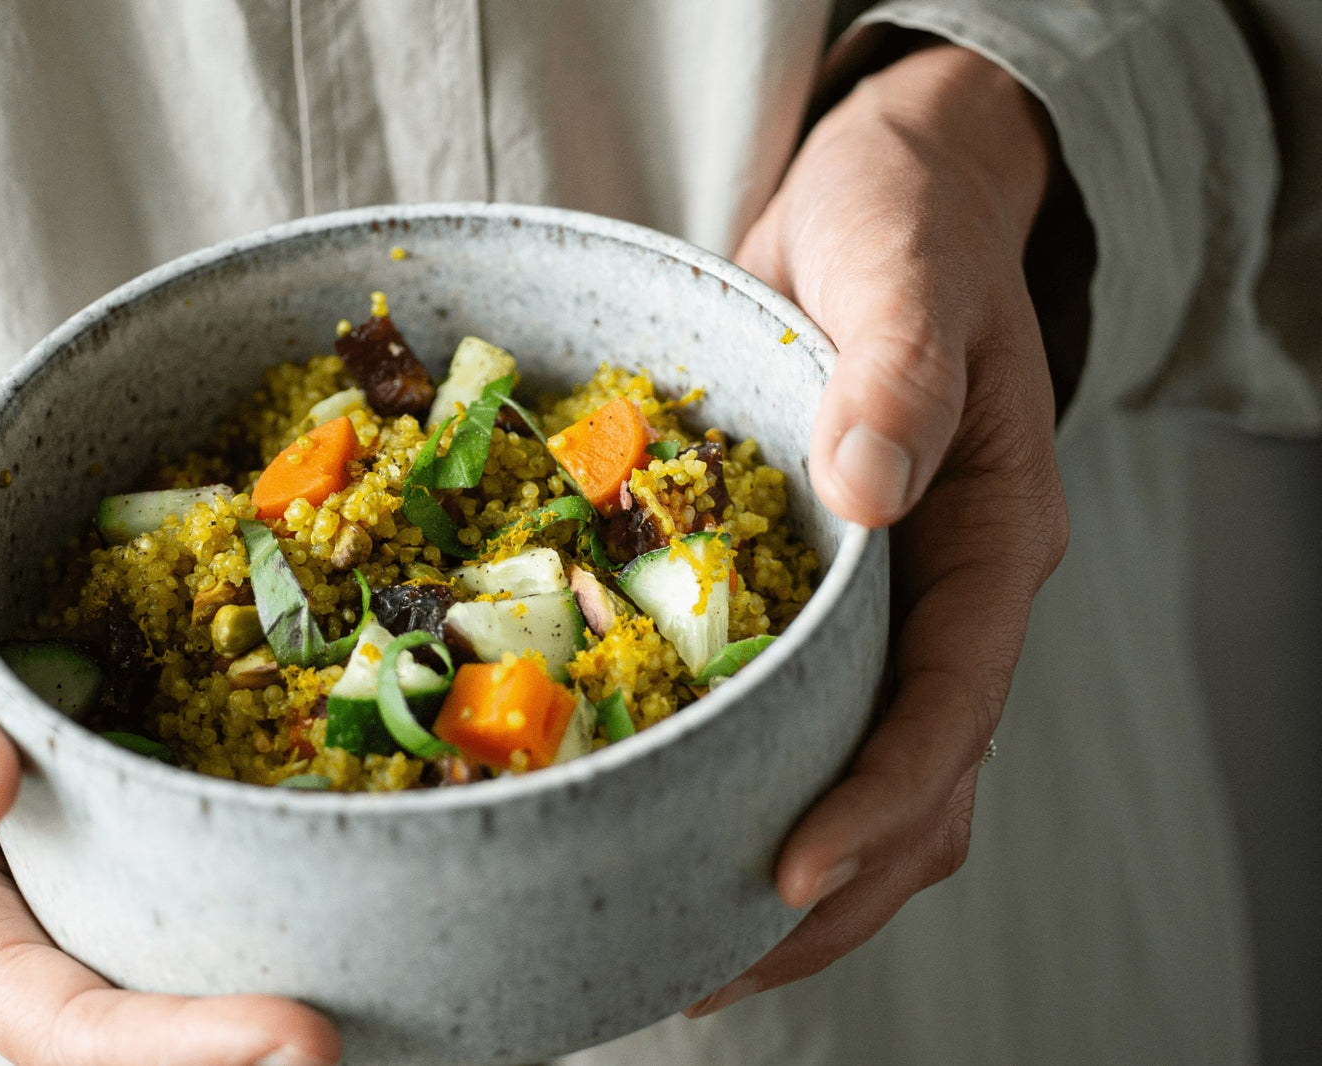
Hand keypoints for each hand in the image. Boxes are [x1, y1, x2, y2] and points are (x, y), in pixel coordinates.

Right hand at [0, 481, 341, 1065]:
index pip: (76, 1030)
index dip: (185, 1048)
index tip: (302, 1035)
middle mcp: (46, 946)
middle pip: (161, 1038)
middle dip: (260, 1049)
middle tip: (374, 1035)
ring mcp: (109, 900)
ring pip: (206, 974)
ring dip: (297, 979)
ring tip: (412, 986)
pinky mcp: (158, 847)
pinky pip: (228, 886)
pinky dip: (301, 887)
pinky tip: (381, 873)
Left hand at [690, 43, 1068, 1013]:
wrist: (879, 208)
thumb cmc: (905, 227)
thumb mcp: (905, 269)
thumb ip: (901, 373)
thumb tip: (867, 490)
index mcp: (988, 542)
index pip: (951, 705)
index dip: (879, 800)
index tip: (791, 873)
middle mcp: (937, 600)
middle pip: (913, 787)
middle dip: (827, 891)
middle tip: (710, 967)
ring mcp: (876, 609)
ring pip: (855, 776)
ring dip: (783, 875)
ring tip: (676, 942)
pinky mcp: (807, 597)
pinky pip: (788, 718)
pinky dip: (735, 784)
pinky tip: (654, 822)